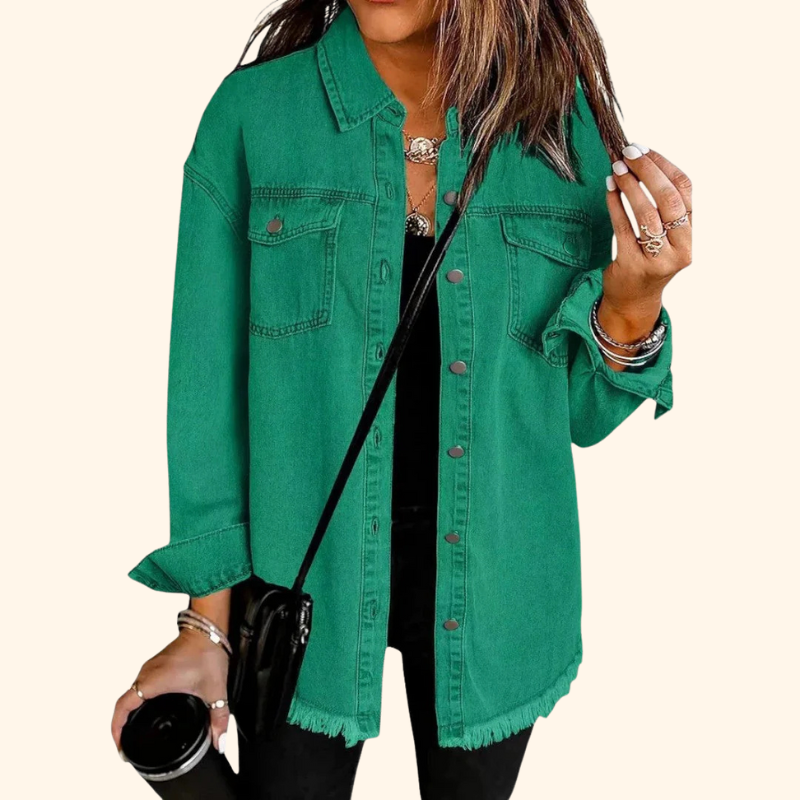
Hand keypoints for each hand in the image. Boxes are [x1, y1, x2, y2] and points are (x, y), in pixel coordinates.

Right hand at [111, 628, 230, 757]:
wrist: (208, 628)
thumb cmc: (207, 652)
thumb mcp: (214, 690)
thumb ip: (219, 718)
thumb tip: (219, 740)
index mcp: (153, 681)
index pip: (123, 708)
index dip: (117, 729)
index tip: (120, 745)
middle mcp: (147, 674)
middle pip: (124, 703)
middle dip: (122, 725)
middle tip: (126, 743)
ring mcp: (151, 668)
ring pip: (132, 693)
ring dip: (130, 711)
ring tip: (135, 729)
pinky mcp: (157, 664)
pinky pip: (140, 685)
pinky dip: (139, 700)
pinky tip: (150, 708)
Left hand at [599, 143, 691, 358]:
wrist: (633, 301)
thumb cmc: (648, 261)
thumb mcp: (665, 237)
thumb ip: (662, 208)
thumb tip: (642, 161)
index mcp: (689, 236)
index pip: (685, 191)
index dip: (665, 166)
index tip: (646, 150)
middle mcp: (679, 249)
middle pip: (668, 200)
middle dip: (648, 171)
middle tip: (628, 153)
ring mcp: (657, 260)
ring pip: (647, 214)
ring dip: (630, 186)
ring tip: (617, 168)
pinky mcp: (632, 266)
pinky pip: (623, 228)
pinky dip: (615, 205)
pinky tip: (609, 189)